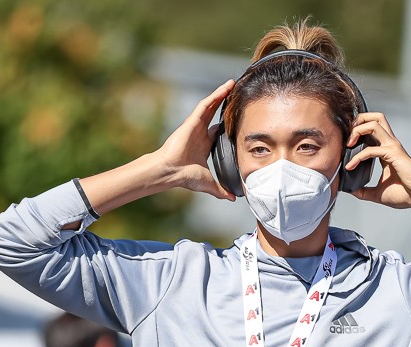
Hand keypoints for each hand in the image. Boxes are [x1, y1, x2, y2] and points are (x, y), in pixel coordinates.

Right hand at [154, 79, 235, 200]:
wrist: (171, 171)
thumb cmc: (185, 176)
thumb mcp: (209, 183)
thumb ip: (221, 190)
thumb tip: (232, 198)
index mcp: (204, 144)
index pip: (218, 130)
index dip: (228, 123)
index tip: (239, 117)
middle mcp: (200, 132)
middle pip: (215, 113)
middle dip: (225, 104)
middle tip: (238, 94)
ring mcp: (196, 125)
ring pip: (211, 105)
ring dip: (222, 94)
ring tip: (233, 84)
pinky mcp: (192, 120)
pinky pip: (205, 104)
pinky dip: (216, 95)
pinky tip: (226, 87)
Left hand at [344, 112, 410, 209]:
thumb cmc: (404, 193)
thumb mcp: (377, 193)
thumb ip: (363, 191)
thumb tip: (350, 191)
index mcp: (386, 149)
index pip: (372, 128)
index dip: (358, 130)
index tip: (346, 144)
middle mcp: (390, 144)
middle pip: (376, 117)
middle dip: (359, 120)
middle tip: (348, 137)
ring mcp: (392, 147)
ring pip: (374, 123)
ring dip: (358, 130)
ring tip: (349, 145)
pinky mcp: (393, 154)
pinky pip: (371, 149)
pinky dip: (358, 156)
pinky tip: (351, 166)